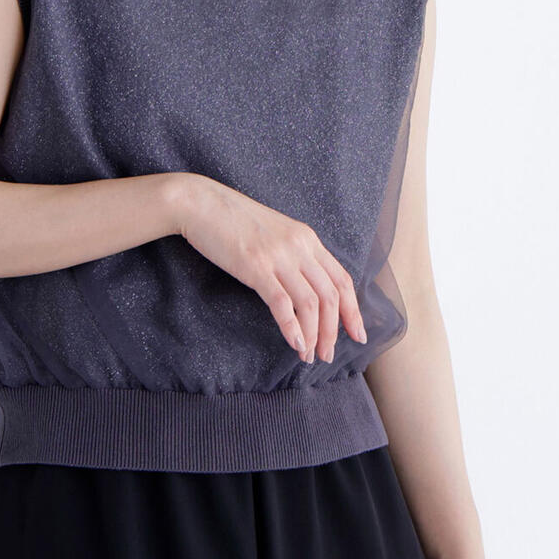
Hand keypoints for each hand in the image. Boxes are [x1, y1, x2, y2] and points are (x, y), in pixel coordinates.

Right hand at [175, 173, 367, 361]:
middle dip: (334, 331)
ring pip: (311, 303)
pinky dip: (292, 328)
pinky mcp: (256, 267)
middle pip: (331, 295)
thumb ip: (293, 254)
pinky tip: (294, 344)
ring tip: (309, 356)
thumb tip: (304, 289)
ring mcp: (279, 256)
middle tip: (328, 355)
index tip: (357, 334)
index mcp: (307, 238)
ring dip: (314, 335)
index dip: (353, 310)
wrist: (200, 203)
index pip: (342, 279)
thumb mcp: (274, 233)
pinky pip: (283, 304)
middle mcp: (300, 246)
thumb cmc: (232, 221)